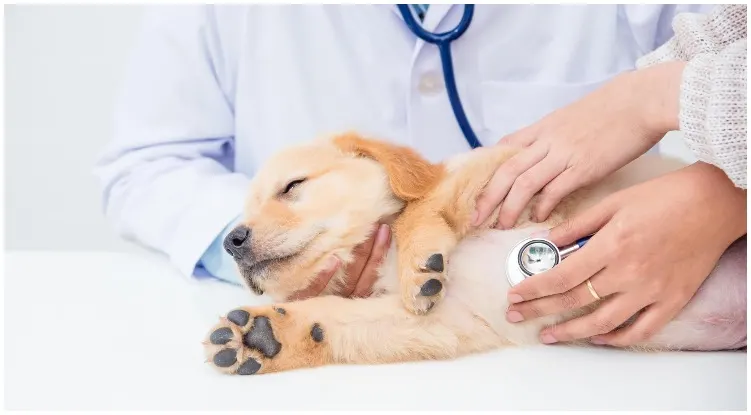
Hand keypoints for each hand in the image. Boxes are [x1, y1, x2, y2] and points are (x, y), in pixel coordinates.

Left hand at [287, 224, 390, 300]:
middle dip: (373, 250)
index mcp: (351, 300)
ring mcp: (324, 306)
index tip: (384, 230)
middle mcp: (342, 304)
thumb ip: (347, 273)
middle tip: (381, 225)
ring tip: (363, 235)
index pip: (371, 275)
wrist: (281, 327)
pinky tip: (334, 259)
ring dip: (358, 258)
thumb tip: (361, 240)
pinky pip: (315, 291)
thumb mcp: (331, 291)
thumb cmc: (309, 303)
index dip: (379, 253)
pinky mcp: (302, 304)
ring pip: (346, 282)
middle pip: (363, 276)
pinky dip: (324, 276)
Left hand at [474, 61, 686, 229]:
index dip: (487, 170)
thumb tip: (545, 152)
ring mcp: (563, 154)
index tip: (477, 189)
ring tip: (502, 226)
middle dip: (487, 198)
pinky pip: (554, 190)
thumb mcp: (573, 116)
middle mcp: (547, 141)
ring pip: (523, 183)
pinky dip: (542, 206)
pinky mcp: (583, 167)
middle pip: (505, 171)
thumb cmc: (613, 107)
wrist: (642, 100)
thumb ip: (554, 135)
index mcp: (543, 127)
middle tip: (475, 219)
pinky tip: (539, 219)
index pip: (504, 149)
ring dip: (509, 208)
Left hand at [505, 162, 745, 346]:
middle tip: (517, 316)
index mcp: (610, 245)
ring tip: (548, 335)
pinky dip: (616, 339)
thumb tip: (546, 242)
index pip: (561, 276)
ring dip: (571, 332)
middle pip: (574, 300)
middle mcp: (629, 272)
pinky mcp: (672, 300)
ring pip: (603, 323)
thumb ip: (577, 225)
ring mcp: (651, 290)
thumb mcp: (613, 202)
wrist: (713, 203)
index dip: (534, 288)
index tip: (515, 295)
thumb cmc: (663, 197)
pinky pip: (640, 330)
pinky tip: (597, 338)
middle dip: (540, 311)